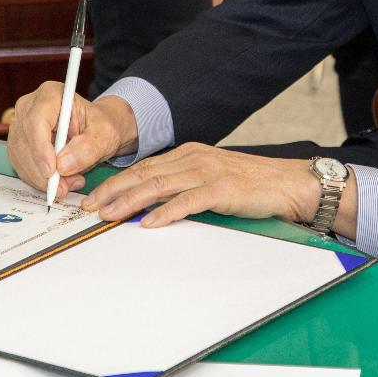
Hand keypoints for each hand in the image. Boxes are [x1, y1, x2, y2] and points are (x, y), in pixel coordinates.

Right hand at [5, 83, 138, 199]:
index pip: (36, 121)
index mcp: (51, 94)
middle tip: (64, 188)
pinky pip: (21, 165)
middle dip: (42, 171)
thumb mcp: (105, 135)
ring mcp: (21, 124)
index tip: (51, 171)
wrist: (97, 130)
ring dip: (41, 178)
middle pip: (24, 141)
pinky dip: (37, 179)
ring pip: (20, 157)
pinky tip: (59, 183)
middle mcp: (30, 106)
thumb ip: (88, 148)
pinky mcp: (19, 143)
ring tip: (69, 184)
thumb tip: (63, 165)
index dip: (41, 148)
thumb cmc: (101, 126)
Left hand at [82, 143, 344, 231]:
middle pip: (144, 174)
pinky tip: (150, 223)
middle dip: (113, 191)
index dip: (116, 182)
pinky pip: (188, 201)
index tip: (94, 196)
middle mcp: (194, 158)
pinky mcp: (222, 189)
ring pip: (159, 185)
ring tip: (109, 215)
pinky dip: (167, 212)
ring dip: (131, 202)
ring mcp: (208, 172)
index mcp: (188, 154)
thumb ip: (182, 184)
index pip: (144, 167)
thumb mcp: (210, 177)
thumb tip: (149, 203)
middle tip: (90, 207)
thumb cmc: (249, 184)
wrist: (287, 184)